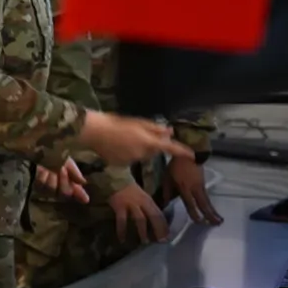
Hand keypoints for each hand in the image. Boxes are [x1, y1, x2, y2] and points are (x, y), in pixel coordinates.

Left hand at [35, 157, 89, 203]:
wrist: (40, 152)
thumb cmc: (56, 157)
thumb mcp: (67, 162)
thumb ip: (75, 173)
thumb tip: (83, 182)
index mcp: (70, 183)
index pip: (76, 192)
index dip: (80, 195)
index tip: (86, 199)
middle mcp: (60, 189)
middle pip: (65, 193)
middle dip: (64, 180)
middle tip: (62, 169)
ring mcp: (48, 190)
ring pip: (53, 189)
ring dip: (52, 177)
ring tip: (51, 167)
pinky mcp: (37, 187)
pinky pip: (42, 185)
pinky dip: (43, 176)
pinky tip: (43, 170)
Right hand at [80, 111, 194, 165]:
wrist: (95, 132)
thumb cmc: (116, 123)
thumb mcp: (138, 122)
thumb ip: (155, 129)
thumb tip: (169, 132)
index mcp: (149, 142)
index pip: (171, 148)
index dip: (183, 151)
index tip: (193, 155)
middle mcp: (143, 154)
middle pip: (154, 151)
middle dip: (152, 145)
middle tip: (141, 134)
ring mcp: (132, 161)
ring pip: (142, 155)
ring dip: (139, 149)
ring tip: (125, 138)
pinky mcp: (122, 165)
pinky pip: (130, 159)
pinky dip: (128, 154)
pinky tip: (117, 146)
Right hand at [109, 183, 168, 243]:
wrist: (117, 180)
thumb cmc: (131, 190)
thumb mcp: (143, 197)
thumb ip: (149, 207)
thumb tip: (156, 222)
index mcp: (149, 201)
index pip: (160, 214)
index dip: (164, 225)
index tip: (168, 236)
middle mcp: (142, 203)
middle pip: (154, 217)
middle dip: (158, 229)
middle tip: (160, 241)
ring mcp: (131, 205)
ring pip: (140, 219)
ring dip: (143, 231)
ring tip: (144, 242)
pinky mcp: (120, 207)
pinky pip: (122, 221)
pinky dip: (122, 230)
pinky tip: (122, 239)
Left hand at [167, 154, 223, 224]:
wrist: (190, 153)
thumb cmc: (176, 167)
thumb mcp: (167, 179)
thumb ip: (166, 192)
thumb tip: (164, 205)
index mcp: (185, 188)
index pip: (190, 204)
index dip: (195, 213)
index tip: (199, 222)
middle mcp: (195, 189)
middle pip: (204, 204)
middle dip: (210, 215)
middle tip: (217, 224)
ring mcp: (201, 186)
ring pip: (207, 201)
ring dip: (213, 211)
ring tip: (219, 220)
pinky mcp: (204, 183)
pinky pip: (207, 197)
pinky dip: (210, 204)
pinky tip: (212, 210)